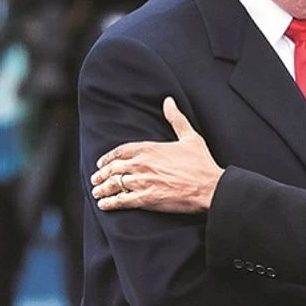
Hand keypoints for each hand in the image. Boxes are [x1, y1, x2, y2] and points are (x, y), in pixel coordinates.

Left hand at [90, 97, 222, 212]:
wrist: (209, 187)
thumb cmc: (201, 163)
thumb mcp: (190, 137)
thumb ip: (176, 119)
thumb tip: (169, 102)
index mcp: (149, 148)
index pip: (120, 151)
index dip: (108, 157)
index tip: (102, 162)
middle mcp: (141, 164)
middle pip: (112, 168)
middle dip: (101, 174)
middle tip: (96, 178)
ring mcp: (141, 182)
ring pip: (113, 185)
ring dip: (102, 189)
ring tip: (97, 192)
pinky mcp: (145, 199)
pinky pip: (120, 201)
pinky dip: (109, 203)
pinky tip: (104, 204)